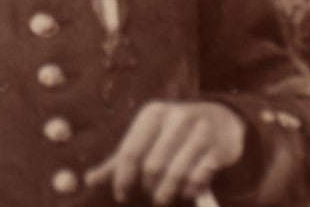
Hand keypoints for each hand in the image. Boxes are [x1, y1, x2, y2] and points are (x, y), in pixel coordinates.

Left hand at [84, 100, 245, 204]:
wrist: (220, 120)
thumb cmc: (173, 133)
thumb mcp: (146, 138)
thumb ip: (120, 159)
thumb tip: (89, 179)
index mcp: (153, 113)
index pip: (130, 151)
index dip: (122, 178)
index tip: (121, 195)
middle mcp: (176, 117)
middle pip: (152, 168)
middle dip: (148, 188)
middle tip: (149, 195)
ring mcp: (200, 131)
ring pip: (175, 176)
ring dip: (167, 194)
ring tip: (164, 197)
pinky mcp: (219, 148)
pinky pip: (198, 180)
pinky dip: (189, 192)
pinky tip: (186, 190)